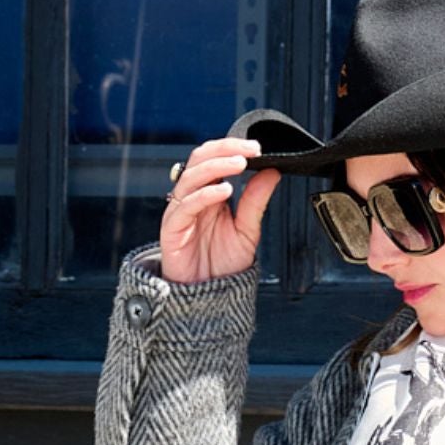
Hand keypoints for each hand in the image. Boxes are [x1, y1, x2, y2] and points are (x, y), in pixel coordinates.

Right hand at [157, 137, 280, 284]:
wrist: (207, 296)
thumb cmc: (222, 265)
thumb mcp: (248, 230)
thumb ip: (256, 201)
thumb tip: (271, 172)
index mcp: (209, 194)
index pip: (214, 158)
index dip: (232, 147)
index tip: (257, 147)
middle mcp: (193, 198)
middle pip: (199, 159)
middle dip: (224, 149)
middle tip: (249, 149)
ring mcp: (181, 211)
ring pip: (191, 177)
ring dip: (216, 166)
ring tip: (239, 164)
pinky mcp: (172, 228)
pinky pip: (186, 205)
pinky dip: (205, 195)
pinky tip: (224, 191)